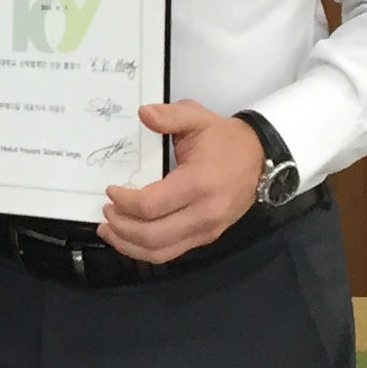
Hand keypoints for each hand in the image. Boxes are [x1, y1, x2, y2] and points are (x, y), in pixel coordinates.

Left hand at [99, 101, 262, 263]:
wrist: (260, 158)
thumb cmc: (224, 139)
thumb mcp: (197, 117)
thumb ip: (169, 115)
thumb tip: (143, 113)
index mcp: (198, 183)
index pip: (151, 205)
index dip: (124, 202)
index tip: (111, 189)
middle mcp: (204, 214)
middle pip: (152, 235)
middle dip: (122, 226)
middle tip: (106, 211)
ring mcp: (207, 230)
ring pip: (160, 252)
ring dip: (129, 245)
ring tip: (109, 230)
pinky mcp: (206, 237)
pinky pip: (171, 253)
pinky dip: (146, 250)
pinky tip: (129, 239)